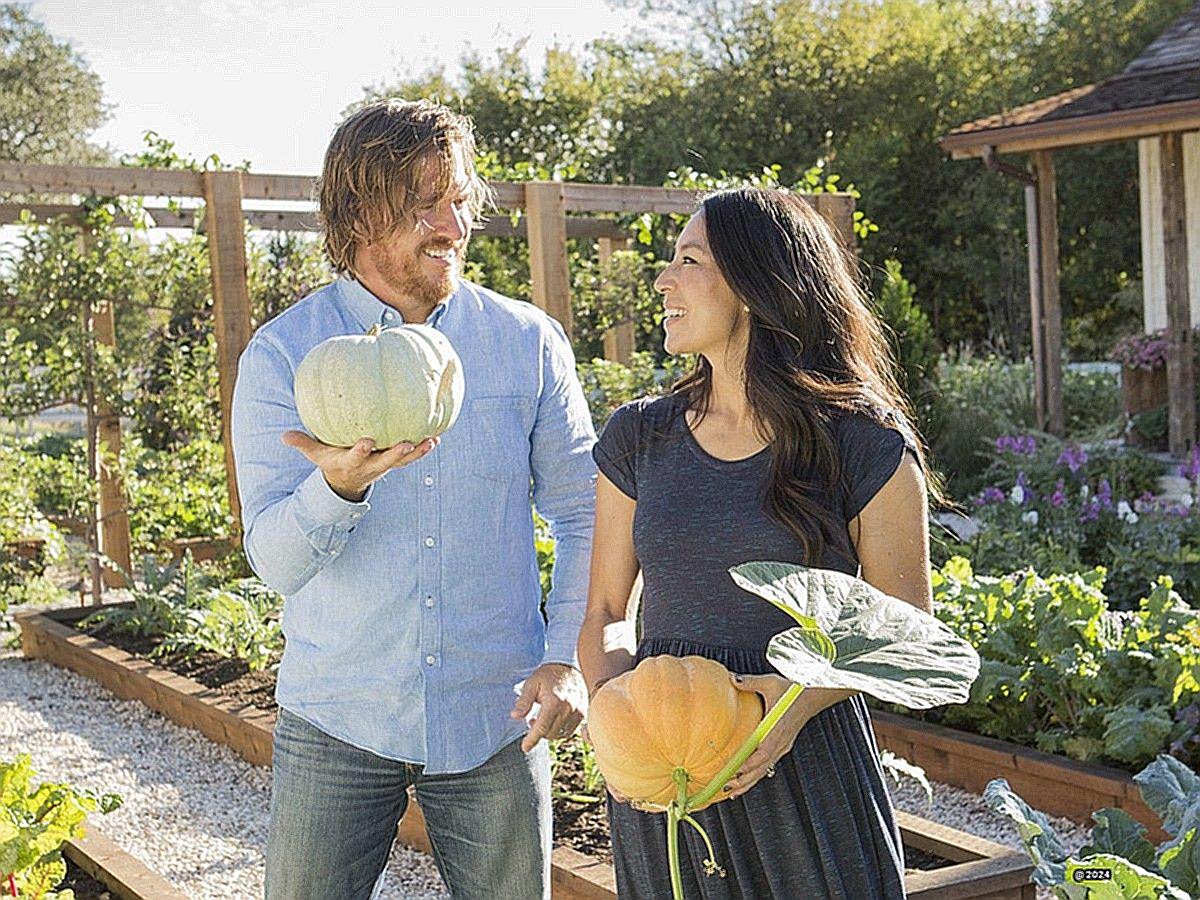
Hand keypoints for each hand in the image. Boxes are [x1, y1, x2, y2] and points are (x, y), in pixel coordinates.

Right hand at [282, 431, 437, 500]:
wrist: (348, 480)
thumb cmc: (331, 461)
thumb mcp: (315, 455)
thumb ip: (302, 444)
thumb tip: (284, 436)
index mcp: (351, 463)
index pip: (356, 457)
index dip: (362, 451)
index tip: (367, 441)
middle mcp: (370, 466)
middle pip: (385, 461)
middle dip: (395, 454)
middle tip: (407, 443)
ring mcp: (384, 465)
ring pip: (403, 461)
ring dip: (417, 453)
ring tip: (431, 441)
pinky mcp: (394, 462)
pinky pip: (411, 457)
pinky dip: (423, 449)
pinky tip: (436, 436)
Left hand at [511, 663, 586, 751]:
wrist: (569, 665)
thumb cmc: (548, 674)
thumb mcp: (531, 684)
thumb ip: (524, 701)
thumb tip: (515, 716)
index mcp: (554, 702)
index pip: (542, 728)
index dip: (532, 740)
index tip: (525, 748)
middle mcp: (568, 709)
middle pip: (551, 733)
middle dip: (539, 733)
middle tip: (532, 720)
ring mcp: (578, 712)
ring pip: (561, 734)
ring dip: (549, 732)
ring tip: (543, 718)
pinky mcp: (583, 713)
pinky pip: (570, 730)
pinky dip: (560, 730)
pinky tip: (554, 720)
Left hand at [722, 674, 851, 799]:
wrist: (813, 695)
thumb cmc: (793, 690)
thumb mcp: (770, 683)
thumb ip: (750, 682)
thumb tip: (732, 679)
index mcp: (777, 729)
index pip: (763, 753)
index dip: (748, 764)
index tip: (733, 771)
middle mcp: (780, 742)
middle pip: (762, 768)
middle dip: (743, 780)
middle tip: (724, 786)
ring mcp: (782, 746)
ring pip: (764, 770)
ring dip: (748, 782)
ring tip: (731, 791)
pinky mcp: (782, 746)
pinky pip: (768, 764)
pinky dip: (755, 774)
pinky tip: (744, 780)